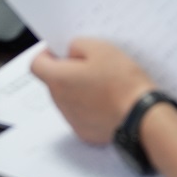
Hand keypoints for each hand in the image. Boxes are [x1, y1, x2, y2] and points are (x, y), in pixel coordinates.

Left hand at [32, 38, 155, 144]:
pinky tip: (108, 101)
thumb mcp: (101, 48)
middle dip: (67, 71)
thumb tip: (71, 51)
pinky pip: (81, 115)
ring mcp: (72, 120)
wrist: (141, 116)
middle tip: (90, 64)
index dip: (46, 55)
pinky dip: (89, 107)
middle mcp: (60, 102)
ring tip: (103, 83)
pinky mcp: (85, 132)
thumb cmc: (122, 82)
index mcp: (59, 80)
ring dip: (78, 89)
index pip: (35, 65)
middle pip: (53, 82)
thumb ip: (78, 44)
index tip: (59, 51)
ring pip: (67, 99)